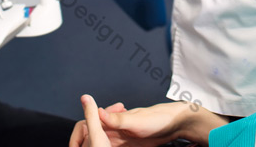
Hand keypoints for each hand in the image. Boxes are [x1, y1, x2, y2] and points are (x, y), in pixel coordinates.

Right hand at [68, 99, 190, 146]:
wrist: (175, 125)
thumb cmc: (157, 118)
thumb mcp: (135, 120)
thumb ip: (117, 119)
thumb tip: (98, 112)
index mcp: (113, 120)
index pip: (89, 126)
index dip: (80, 136)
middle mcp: (115, 129)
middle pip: (94, 138)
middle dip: (88, 145)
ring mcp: (121, 138)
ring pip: (103, 145)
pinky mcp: (129, 146)